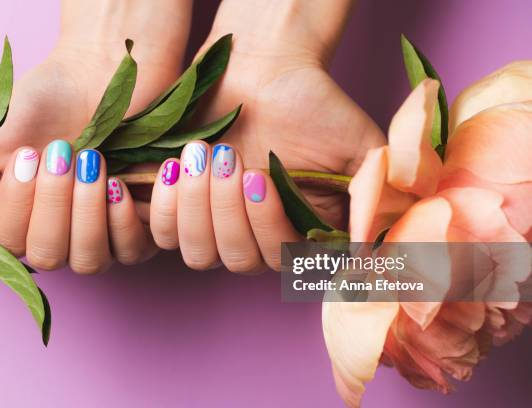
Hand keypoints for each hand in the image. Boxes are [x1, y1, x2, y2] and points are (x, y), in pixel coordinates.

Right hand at [0, 0, 192, 268]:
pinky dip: (125, 219)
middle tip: (61, 153)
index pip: (10, 246)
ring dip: (87, 212)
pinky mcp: (145, 221)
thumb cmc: (49, 102)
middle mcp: (65, 231)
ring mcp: (105, 231)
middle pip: (50, 257)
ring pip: (92, 260)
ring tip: (93, 161)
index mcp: (28, 216)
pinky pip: (138, 248)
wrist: (102, 71)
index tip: (26, 155)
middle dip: (53, 206)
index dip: (15, 209)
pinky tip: (120, 183)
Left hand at [151, 0, 385, 271]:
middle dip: (227, 210)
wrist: (264, 68)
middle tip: (229, 156)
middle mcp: (257, 238)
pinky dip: (167, 206)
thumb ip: (372, 198)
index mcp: (298, 233)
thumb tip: (372, 249)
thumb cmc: (313, 107)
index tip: (259, 176)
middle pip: (237, 261)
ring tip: (202, 152)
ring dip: (198, 206)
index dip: (266, 226)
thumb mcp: (360, 149)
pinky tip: (175, 168)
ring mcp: (216, 228)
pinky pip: (164, 234)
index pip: (281, 260)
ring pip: (199, 254)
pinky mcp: (181, 211)